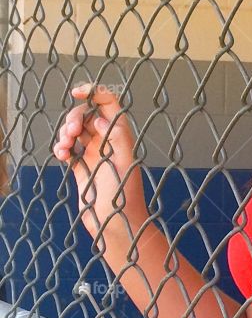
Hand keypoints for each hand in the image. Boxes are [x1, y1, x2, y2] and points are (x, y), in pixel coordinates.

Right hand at [52, 83, 146, 242]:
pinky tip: (62, 156)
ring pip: (74, 131)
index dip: (94, 93)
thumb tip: (99, 119)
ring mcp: (95, 154)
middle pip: (86, 115)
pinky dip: (61, 148)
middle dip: (74, 118)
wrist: (116, 224)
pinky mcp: (83, 166)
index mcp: (121, 135)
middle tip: (72, 133)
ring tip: (65, 147)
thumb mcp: (124, 161)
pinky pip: (68, 148)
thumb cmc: (124, 195)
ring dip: (65, 133)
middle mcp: (108, 141)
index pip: (109, 104)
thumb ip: (116, 135)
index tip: (76, 92)